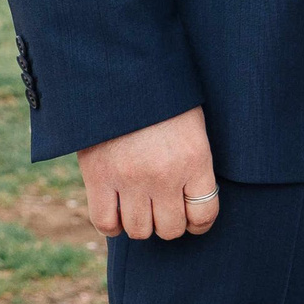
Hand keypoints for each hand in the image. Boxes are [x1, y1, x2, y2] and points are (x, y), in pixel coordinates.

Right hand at [76, 103, 217, 239]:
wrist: (122, 72)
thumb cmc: (163, 97)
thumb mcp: (192, 123)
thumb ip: (194, 161)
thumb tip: (193, 197)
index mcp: (194, 158)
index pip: (204, 214)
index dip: (199, 222)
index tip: (193, 218)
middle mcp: (164, 175)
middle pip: (170, 229)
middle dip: (170, 224)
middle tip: (165, 210)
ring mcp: (130, 179)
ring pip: (139, 230)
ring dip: (142, 224)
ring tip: (141, 208)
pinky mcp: (98, 178)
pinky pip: (105, 223)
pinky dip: (112, 225)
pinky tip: (117, 213)